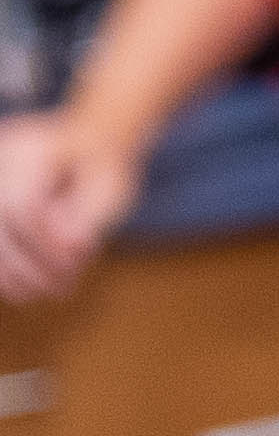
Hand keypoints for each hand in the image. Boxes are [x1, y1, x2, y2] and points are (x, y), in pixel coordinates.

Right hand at [0, 112, 141, 307]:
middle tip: (62, 288)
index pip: (23, 205)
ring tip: (47, 290)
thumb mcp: (111, 187)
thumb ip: (90, 215)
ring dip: (13, 274)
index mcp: (33, 150)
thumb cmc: (101, 167)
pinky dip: (3, 269)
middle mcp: (0, 160)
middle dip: (28, 265)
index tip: (74, 266)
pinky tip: (26, 288)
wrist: (82, 144)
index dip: (44, 244)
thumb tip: (71, 249)